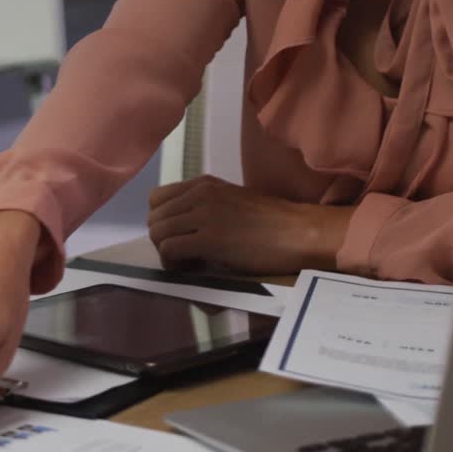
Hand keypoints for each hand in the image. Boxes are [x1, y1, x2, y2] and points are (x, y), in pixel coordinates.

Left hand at [147, 175, 352, 274]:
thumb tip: (180, 227)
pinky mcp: (210, 239)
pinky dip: (174, 264)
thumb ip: (204, 206)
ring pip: (158, 234)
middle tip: (184, 254)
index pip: (157, 198)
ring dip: (167, 254)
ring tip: (190, 262)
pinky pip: (170, 250)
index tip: (179, 236)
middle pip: (154, 218)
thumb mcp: (231, 201)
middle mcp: (199, 194)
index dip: (161, 221)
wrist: (298, 232)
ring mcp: (204, 215)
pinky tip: (194, 268)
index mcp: (203, 184)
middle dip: (162, 240)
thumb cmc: (271, 222)